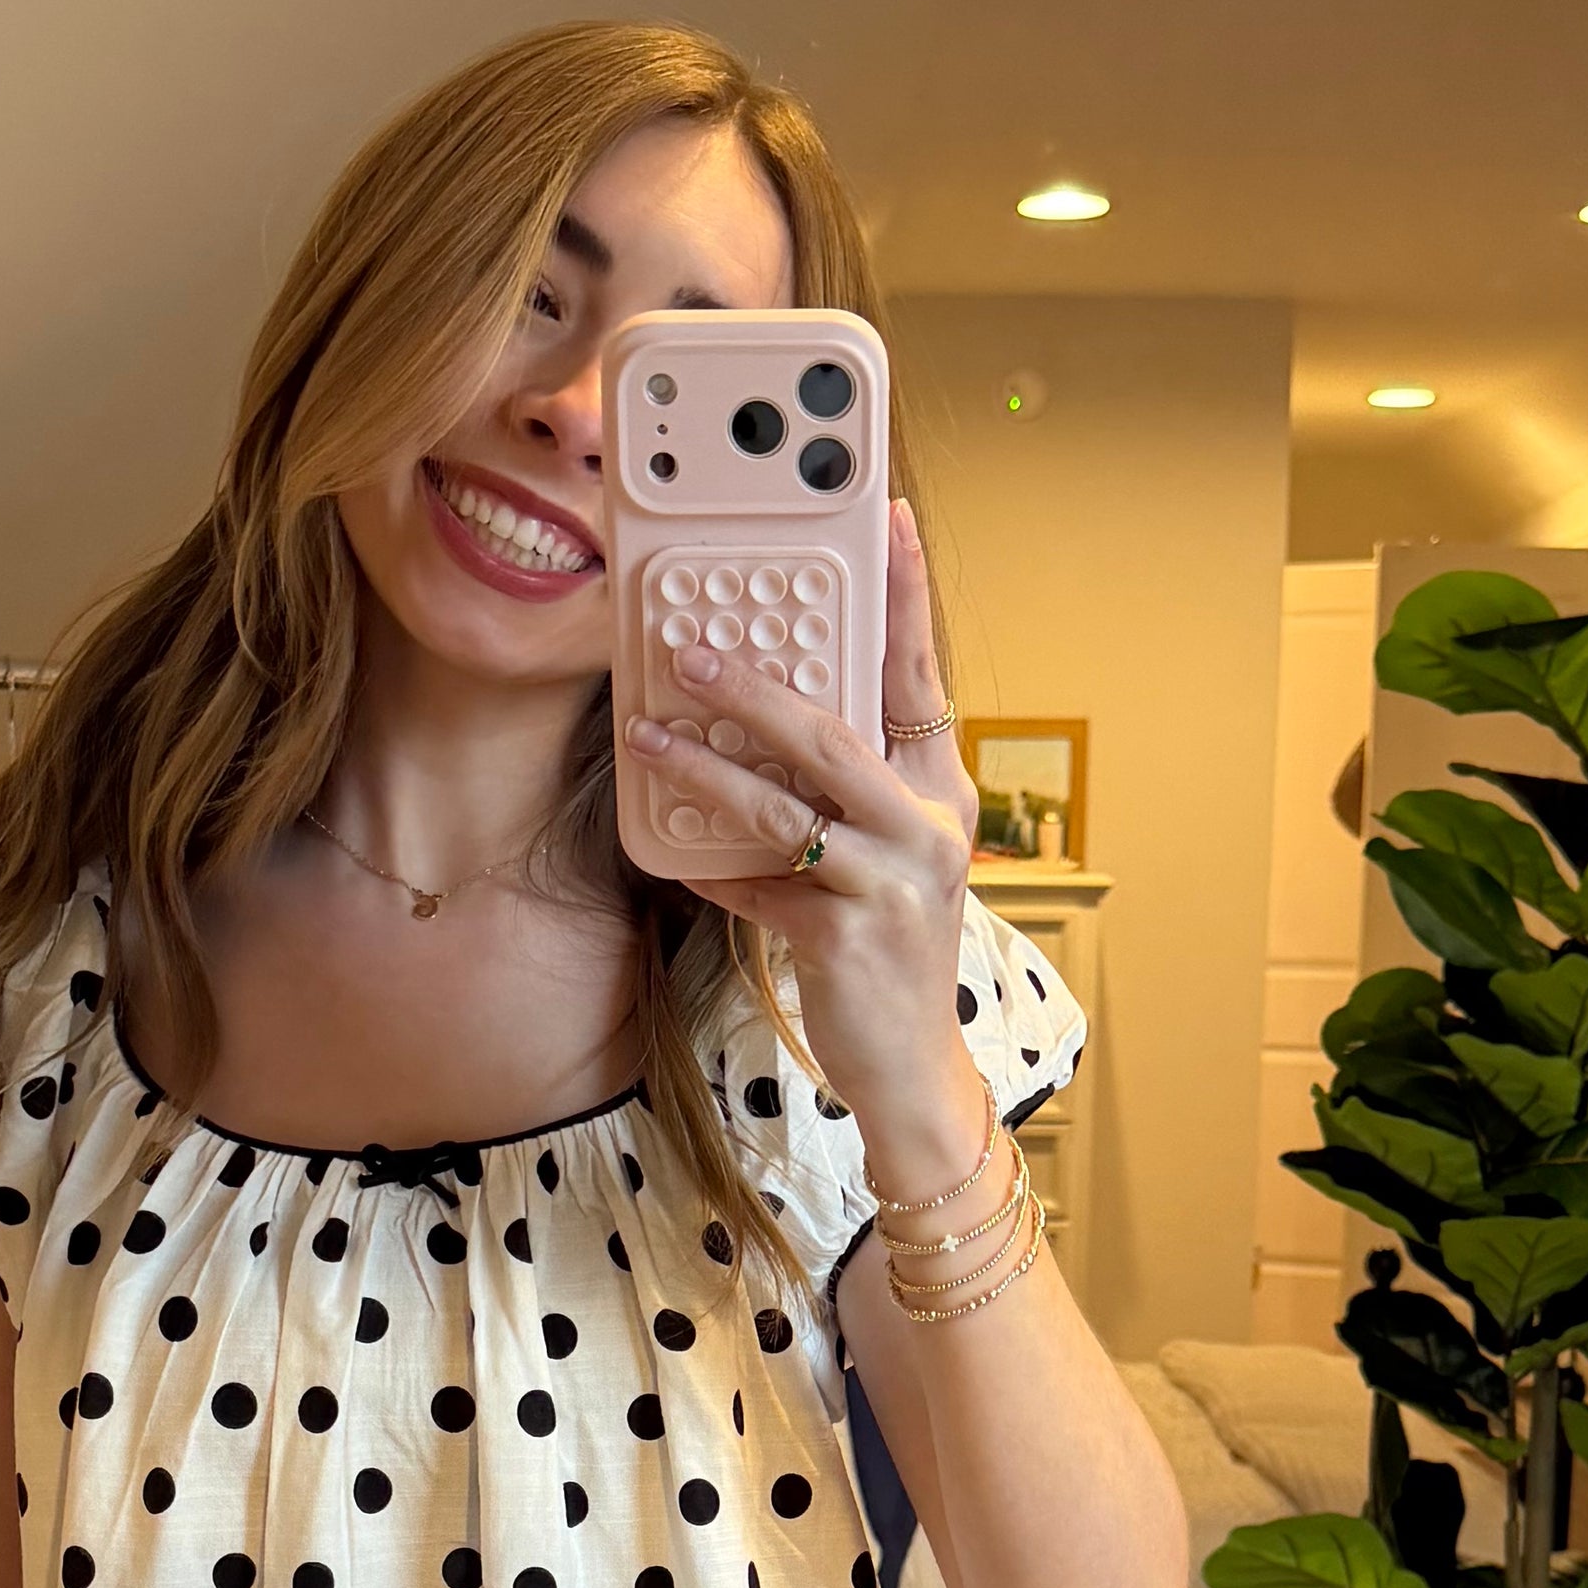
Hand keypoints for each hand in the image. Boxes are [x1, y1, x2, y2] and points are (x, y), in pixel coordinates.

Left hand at [619, 496, 983, 1179]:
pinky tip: (675, 852)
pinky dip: (713, 866)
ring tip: (647, 735)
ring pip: (783, 802)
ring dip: (704, 764)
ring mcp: (894, 881)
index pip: (921, 675)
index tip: (890, 520)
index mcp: (939, 792)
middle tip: (690, 645)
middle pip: (834, 730)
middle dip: (754, 684)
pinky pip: (759, 882)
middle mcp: (929, 826)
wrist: (912, 1066)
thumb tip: (757, 729)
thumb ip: (839, 796)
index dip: (905, 596)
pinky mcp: (850, 934)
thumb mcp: (881, 859)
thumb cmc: (887, 952)